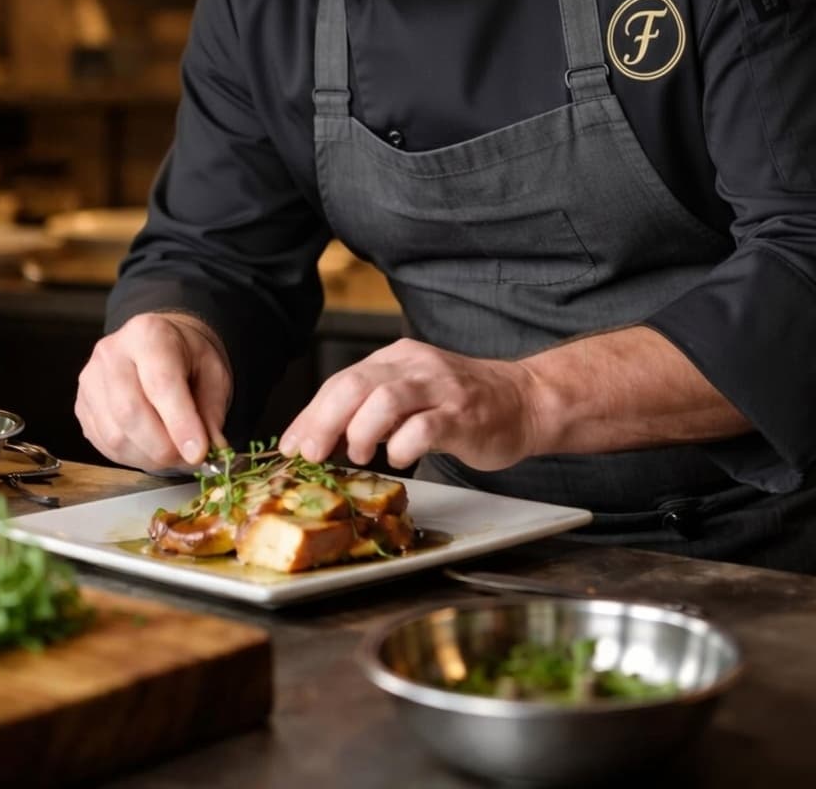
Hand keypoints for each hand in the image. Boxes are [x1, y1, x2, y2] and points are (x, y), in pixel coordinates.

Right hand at [75, 312, 231, 471]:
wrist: (159, 347)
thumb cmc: (187, 359)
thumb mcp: (214, 374)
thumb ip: (211, 411)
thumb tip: (209, 450)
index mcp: (148, 334)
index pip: (161, 383)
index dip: (180, 423)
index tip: (198, 453)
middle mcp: (111, 353)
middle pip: (130, 411)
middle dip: (163, 447)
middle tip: (189, 460)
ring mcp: (90, 380)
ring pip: (114, 434)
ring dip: (149, 456)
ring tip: (174, 454)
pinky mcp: (82, 405)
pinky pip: (103, 444)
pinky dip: (132, 456)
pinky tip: (152, 450)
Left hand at [279, 337, 539, 471]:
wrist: (526, 399)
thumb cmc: (461, 403)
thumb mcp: (411, 393)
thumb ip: (372, 407)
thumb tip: (320, 438)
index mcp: (396, 357)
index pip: (341, 380)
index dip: (311, 414)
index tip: (291, 446)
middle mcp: (416, 365)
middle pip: (355, 385)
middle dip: (323, 422)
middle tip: (310, 454)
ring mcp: (441, 388)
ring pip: (385, 400)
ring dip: (361, 432)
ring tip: (358, 454)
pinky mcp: (463, 414)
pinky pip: (423, 428)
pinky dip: (402, 447)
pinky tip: (398, 458)